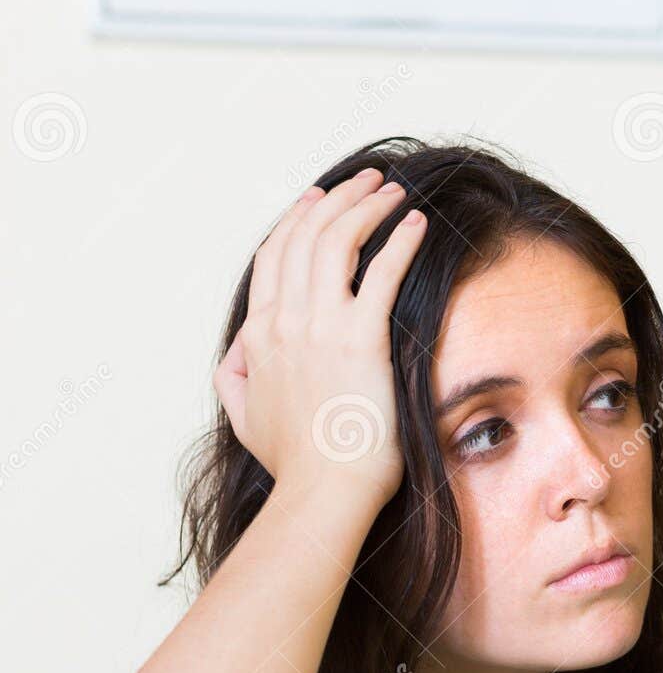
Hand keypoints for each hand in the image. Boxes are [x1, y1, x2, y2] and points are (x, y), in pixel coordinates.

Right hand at [213, 168, 427, 509]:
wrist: (323, 491)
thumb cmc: (296, 464)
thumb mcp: (246, 418)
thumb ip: (236, 378)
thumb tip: (237, 356)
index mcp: (260, 334)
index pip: (275, 257)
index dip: (298, 220)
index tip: (320, 198)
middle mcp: (286, 321)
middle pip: (307, 237)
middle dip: (340, 199)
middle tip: (369, 180)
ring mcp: (322, 327)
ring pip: (340, 243)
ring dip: (369, 208)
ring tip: (394, 192)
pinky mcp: (362, 340)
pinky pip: (381, 273)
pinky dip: (399, 241)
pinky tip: (417, 224)